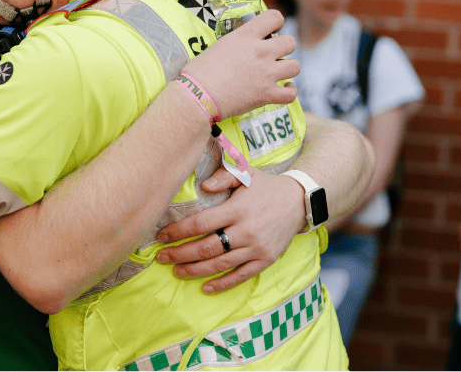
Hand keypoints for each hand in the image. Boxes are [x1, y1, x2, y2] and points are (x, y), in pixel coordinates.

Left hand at [155, 166, 304, 293]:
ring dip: (195, 270)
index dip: (178, 232)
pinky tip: (205, 287)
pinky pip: (241, 276)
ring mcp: (257, 248)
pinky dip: (222, 284)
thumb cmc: (265, 187)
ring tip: (176, 271)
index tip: (161, 236)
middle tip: (162, 257)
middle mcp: (246, 231)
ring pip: (220, 264)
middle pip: (206, 248)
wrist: (299, 202)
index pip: (201, 224)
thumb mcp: (246, 173)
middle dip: (180, 254)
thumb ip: (223, 176)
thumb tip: (203, 186)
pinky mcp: (266, 260)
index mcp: (237, 209)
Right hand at [182, 10, 298, 118]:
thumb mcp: (218, 46)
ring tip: (279, 72)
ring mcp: (266, 74)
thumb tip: (241, 46)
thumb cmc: (199, 72)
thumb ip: (236, 42)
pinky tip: (283, 89)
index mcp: (246, 36)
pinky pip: (291, 93)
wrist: (197, 95)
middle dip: (284, 47)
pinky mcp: (267, 95)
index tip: (272, 30)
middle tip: (274, 54)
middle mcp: (260, 52)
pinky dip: (289, 91)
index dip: (276, 22)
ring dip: (288, 69)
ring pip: (295, 66)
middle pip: (290, 42)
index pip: (274, 17)